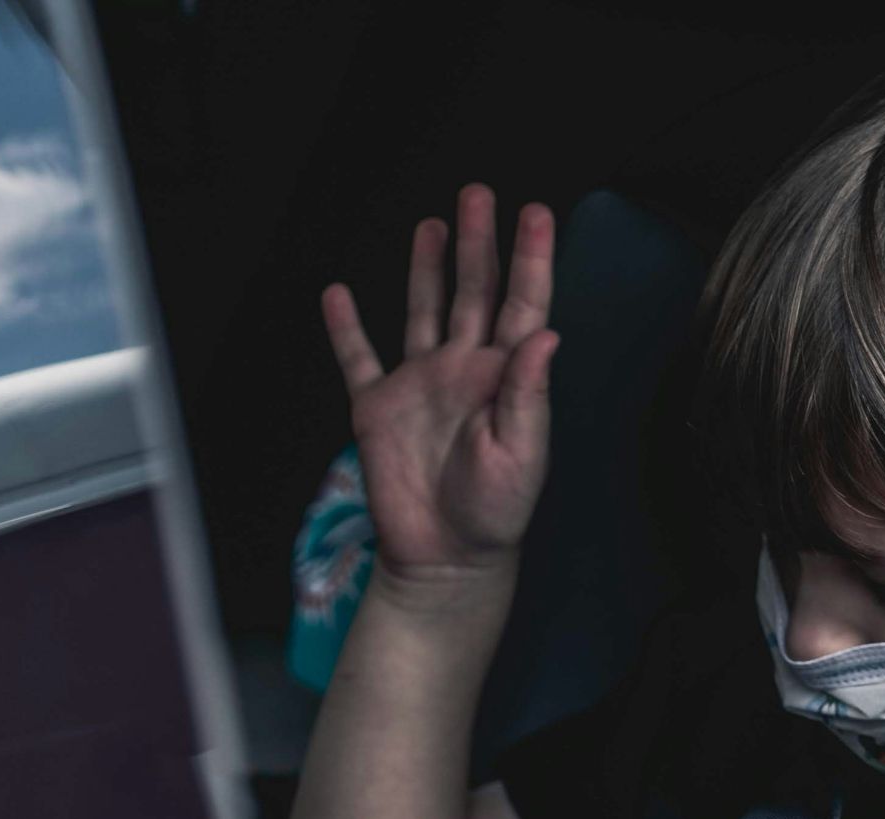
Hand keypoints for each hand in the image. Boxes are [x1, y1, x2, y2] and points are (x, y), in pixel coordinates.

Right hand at [320, 183, 559, 589]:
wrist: (444, 557)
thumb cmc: (495, 514)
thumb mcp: (523, 454)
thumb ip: (530, 392)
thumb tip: (546, 333)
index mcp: (506, 378)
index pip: (523, 304)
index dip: (531, 258)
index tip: (536, 214)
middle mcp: (464, 370)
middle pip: (474, 292)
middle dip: (479, 243)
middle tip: (480, 194)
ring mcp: (420, 385)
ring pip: (424, 310)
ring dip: (427, 267)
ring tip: (435, 223)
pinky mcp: (378, 408)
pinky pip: (359, 359)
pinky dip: (346, 328)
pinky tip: (338, 294)